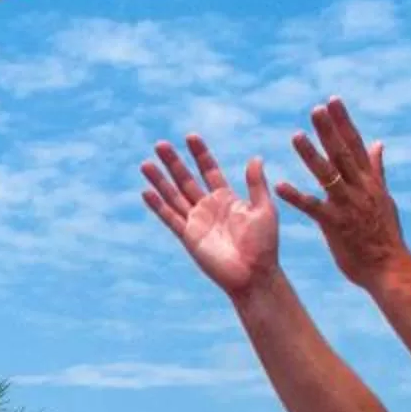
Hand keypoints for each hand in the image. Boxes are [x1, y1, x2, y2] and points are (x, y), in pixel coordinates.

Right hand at [141, 135, 281, 298]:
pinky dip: (158, 206)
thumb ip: (256, 184)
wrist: (254, 274)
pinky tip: (146, 192)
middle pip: (186, 179)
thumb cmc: (264, 245)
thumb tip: (255, 158)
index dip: (200, 154)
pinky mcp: (188, 237)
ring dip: (160, 180)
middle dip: (174, 162)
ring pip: (173, 196)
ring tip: (146, 164)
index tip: (191, 137)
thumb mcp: (264, 209)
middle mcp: (208, 207)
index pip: (209, 170)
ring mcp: (196, 221)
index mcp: (227, 198)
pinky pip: (170, 218)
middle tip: (160, 144)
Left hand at [274, 98, 408, 290]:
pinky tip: (279, 186)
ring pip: (328, 176)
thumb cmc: (385, 236)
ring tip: (295, 136)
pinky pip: (313, 208)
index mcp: (370, 181)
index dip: (343, 122)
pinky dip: (296, 196)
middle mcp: (360, 189)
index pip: (356, 145)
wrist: (390, 269)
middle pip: (343, 154)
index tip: (332, 100)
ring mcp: (348, 206)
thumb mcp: (384, 198)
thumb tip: (378, 143)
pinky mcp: (336, 225)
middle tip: (315, 109)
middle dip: (329, 130)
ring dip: (311, 155)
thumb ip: (377, 170)